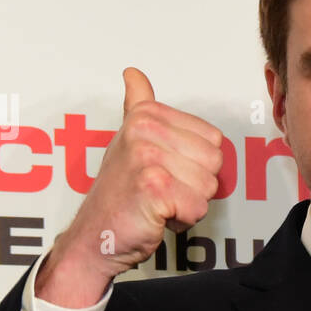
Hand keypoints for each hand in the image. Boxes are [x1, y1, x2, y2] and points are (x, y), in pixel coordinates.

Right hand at [35, 67, 224, 306]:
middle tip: (160, 190)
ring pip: (209, 186)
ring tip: (157, 202)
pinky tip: (155, 216)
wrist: (94, 237)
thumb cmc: (118, 193)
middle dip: (195, 185)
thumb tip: (133, 73)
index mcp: (146, 114)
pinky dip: (182, 220)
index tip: (163, 170)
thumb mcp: (127, 140)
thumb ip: (137, 105)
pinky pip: (197, 207)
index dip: (195, 164)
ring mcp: (148, 156)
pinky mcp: (154, 187)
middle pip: (215, 161)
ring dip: (188, 203)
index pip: (213, 139)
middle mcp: (145, 129)